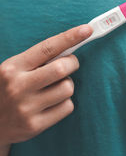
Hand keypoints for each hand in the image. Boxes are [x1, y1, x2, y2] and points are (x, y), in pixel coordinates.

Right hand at [0, 24, 92, 146]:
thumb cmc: (7, 90)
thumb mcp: (13, 70)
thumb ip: (37, 60)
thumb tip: (71, 46)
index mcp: (12, 67)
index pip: (47, 48)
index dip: (70, 37)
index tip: (87, 30)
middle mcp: (18, 86)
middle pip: (62, 69)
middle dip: (71, 64)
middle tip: (68, 65)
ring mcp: (26, 107)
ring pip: (68, 88)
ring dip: (67, 85)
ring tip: (53, 89)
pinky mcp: (35, 125)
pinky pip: (67, 107)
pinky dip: (65, 103)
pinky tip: (51, 105)